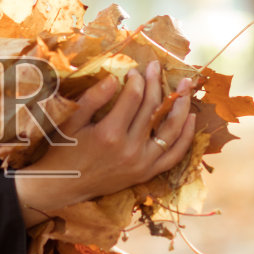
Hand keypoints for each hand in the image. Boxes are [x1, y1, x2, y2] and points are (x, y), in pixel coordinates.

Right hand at [14, 59, 196, 227]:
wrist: (63, 186)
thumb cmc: (64, 150)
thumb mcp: (72, 122)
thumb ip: (93, 98)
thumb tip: (113, 78)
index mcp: (109, 133)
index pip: (133, 97)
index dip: (136, 79)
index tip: (134, 70)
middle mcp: (129, 149)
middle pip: (152, 108)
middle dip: (156, 83)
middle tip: (158, 67)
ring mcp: (141, 163)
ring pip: (170, 129)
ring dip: (180, 105)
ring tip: (185, 86)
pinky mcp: (146, 173)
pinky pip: (174, 155)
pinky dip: (185, 137)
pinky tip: (190, 118)